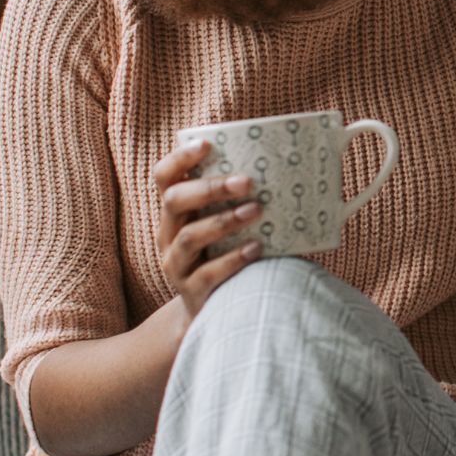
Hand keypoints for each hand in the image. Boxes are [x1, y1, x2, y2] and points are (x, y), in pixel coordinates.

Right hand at [152, 140, 262, 324]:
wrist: (214, 311)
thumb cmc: (226, 253)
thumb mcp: (224, 224)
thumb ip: (239, 200)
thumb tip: (291, 168)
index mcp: (175, 213)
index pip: (164, 178)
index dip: (180, 159)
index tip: (207, 145)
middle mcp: (168, 236)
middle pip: (174, 202)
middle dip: (209, 188)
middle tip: (246, 181)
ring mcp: (176, 265)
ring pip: (190, 237)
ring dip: (224, 221)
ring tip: (256, 210)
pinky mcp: (192, 292)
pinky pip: (207, 274)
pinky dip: (233, 259)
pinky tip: (256, 248)